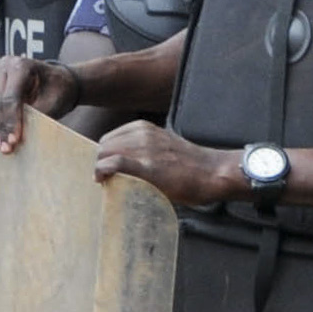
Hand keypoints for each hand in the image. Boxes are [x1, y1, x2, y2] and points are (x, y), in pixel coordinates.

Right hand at [0, 54, 77, 149]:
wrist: (56, 80)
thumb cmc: (57, 91)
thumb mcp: (54, 103)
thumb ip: (37, 115)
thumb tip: (19, 134)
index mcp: (22, 66)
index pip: (10, 97)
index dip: (11, 121)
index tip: (14, 141)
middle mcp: (4, 64)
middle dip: (1, 127)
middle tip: (8, 148)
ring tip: (1, 143)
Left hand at [89, 121, 242, 209]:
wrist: (212, 173)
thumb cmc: (189, 166)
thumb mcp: (162, 146)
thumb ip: (141, 150)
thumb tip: (119, 165)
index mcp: (144, 128)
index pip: (109, 139)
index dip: (104, 156)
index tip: (106, 170)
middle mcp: (142, 134)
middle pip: (104, 147)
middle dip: (100, 163)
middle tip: (106, 180)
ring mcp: (145, 149)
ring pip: (105, 153)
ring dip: (101, 169)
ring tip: (108, 183)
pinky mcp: (149, 167)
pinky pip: (116, 163)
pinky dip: (104, 170)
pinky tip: (103, 180)